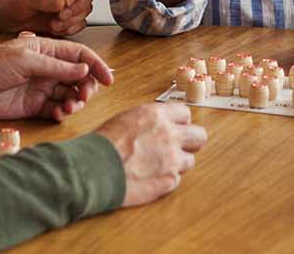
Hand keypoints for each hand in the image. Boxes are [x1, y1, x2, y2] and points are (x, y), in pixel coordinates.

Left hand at [0, 0, 96, 36]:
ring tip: (53, 24)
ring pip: (87, 9)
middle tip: (60, 16)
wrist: (5, 22)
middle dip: (77, 7)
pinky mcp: (68, 19)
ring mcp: (68, 4)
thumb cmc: (12, 4)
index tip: (67, 2)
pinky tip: (55, 29)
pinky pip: (80, 23)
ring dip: (72, 19)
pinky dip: (71, 28)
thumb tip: (63, 2)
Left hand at [0, 36, 113, 121]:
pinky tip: (59, 114)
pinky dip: (62, 113)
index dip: (96, 66)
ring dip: (75, 101)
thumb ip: (56, 67)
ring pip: (69, 95)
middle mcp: (47, 68)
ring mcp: (41, 88)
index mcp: (46, 50)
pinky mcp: (33, 106)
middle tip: (83, 96)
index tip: (109, 79)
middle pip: (78, 77)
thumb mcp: (25, 60)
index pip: (79, 56)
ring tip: (70, 107)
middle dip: (87, 87)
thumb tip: (84, 71)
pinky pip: (56, 110)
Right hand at [93, 103, 207, 206]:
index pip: (186, 114)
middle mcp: (170, 135)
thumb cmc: (102, 144)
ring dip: (177, 163)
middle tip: (179, 147)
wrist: (94, 169)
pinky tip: (150, 178)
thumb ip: (148, 121)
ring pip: (190, 160)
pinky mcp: (169, 181)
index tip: (176, 127)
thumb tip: (156, 125)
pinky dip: (166, 180)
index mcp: (158, 116)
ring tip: (158, 166)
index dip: (180, 122)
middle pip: (199, 136)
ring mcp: (172, 160)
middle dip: (190, 141)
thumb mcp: (125, 119)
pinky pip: (176, 180)